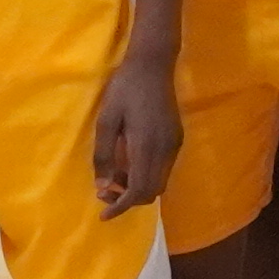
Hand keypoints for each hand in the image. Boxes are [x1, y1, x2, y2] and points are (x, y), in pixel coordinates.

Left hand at [89, 59, 178, 218]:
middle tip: (104, 192)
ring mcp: (174, 144)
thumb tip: (102, 185)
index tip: (104, 214)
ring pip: (159, 182)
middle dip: (128, 200)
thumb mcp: (106, 120)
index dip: (121, 207)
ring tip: (114, 178)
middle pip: (151, 192)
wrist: (153, 64)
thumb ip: (103, 154)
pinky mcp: (176, 139)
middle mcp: (165, 150)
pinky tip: (129, 164)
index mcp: (146, 146)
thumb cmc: (125, 88)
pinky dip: (146, 176)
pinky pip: (163, 169)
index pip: (138, 190)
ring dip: (137, 188)